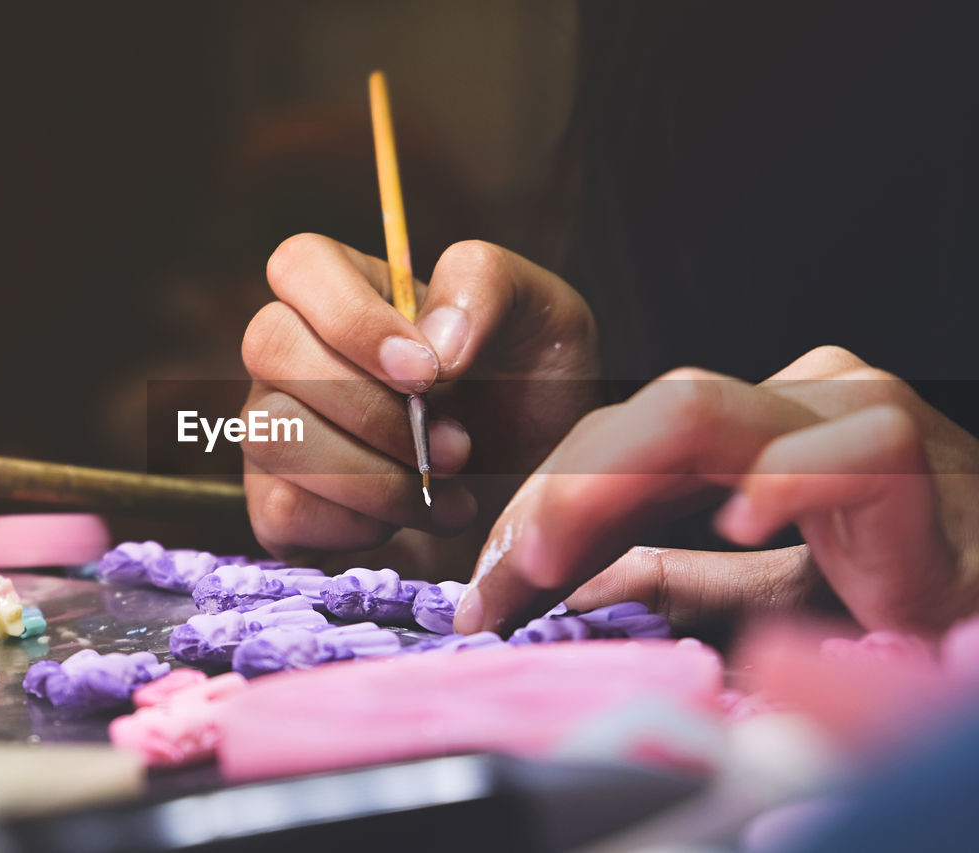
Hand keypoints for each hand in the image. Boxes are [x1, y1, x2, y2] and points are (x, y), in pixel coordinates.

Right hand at [241, 234, 603, 569]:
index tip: (428, 372)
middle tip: (457, 450)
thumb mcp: (544, 316)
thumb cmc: (533, 394)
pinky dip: (357, 525)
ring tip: (447, 495)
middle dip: (372, 411)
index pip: (299, 265)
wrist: (538, 494)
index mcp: (353, 290)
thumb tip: (434, 340)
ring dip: (373, 478)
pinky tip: (409, 521)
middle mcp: (296, 353)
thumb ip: (486, 286)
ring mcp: (278, 428)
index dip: (352, 319)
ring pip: (274, 435)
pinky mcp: (278, 503)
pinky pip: (282, 509)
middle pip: (270, 347)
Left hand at [456, 346, 978, 635]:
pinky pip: (832, 451)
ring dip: (604, 489)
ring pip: (698, 412)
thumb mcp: (756, 587)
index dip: (543, 505)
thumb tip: (561, 585)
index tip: (490, 583)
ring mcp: (843, 413)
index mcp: (747, 427)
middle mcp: (785, 402)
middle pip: (635, 419)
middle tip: (499, 579)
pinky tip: (736, 526)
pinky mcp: (905, 453)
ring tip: (550, 561)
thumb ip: (667, 576)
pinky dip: (778, 486)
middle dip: (553, 497)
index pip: (615, 441)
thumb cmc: (896, 586)